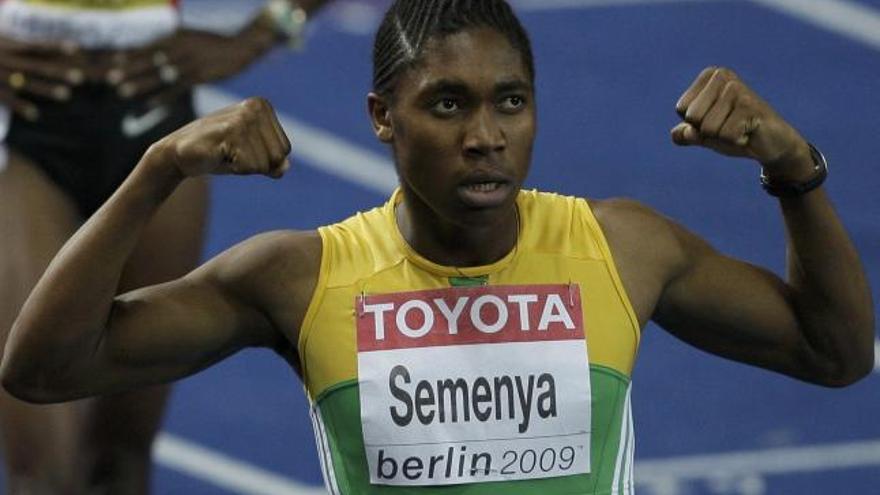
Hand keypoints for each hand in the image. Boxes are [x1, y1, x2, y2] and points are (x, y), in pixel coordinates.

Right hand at [0, 36, 88, 119]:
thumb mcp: (1, 42)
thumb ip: (15, 44)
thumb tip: (33, 47)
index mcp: (7, 46)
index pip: (36, 46)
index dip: (55, 46)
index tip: (75, 48)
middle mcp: (5, 59)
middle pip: (36, 65)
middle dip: (58, 71)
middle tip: (80, 77)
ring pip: (25, 82)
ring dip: (46, 88)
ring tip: (66, 95)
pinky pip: (6, 98)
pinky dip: (20, 106)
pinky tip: (35, 115)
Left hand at [106, 24, 276, 105]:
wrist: (241, 46)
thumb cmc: (214, 43)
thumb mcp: (191, 36)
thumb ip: (173, 42)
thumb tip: (154, 49)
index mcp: (176, 37)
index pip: (147, 46)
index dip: (130, 54)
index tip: (112, 61)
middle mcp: (180, 48)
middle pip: (149, 60)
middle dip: (129, 68)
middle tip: (110, 77)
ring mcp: (190, 63)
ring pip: (160, 74)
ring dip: (141, 82)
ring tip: (123, 90)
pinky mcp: (200, 76)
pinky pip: (178, 88)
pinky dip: (163, 95)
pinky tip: (150, 102)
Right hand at [150, 97, 290, 178]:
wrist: (177, 153)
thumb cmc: (218, 153)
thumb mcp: (251, 157)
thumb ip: (272, 161)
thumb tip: (284, 168)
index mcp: (262, 106)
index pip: (284, 150)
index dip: (263, 160)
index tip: (241, 150)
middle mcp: (255, 107)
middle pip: (277, 157)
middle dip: (255, 165)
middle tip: (232, 153)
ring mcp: (243, 118)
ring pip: (263, 164)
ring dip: (242, 167)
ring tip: (224, 153)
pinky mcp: (230, 131)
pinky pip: (248, 166)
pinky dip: (234, 168)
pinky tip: (218, 155)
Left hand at [672, 67, 810, 175]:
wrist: (773, 143)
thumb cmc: (737, 134)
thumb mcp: (706, 135)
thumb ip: (687, 134)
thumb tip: (675, 134)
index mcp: (710, 76)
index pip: (681, 109)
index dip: (696, 124)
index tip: (718, 120)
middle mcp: (723, 76)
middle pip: (693, 118)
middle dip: (708, 132)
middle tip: (730, 126)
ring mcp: (738, 90)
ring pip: (708, 129)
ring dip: (723, 137)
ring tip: (740, 129)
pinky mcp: (750, 107)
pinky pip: (726, 136)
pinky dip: (736, 141)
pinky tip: (749, 133)